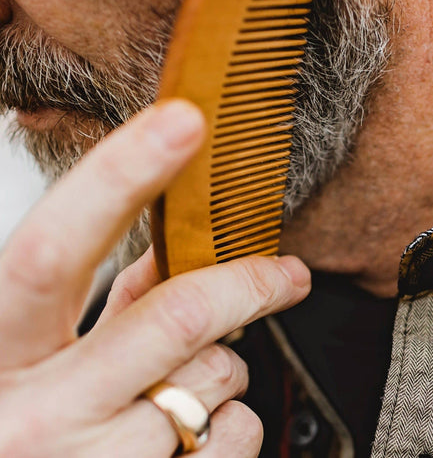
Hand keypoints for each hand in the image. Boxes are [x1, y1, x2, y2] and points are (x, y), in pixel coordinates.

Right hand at [0, 100, 310, 456]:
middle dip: (249, 284)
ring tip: (186, 389)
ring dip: (226, 371)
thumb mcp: (37, 355)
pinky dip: (234, 425)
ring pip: (217, 380)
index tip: (183, 122)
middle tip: (289, 273)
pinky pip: (235, 437)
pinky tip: (192, 437)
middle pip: (177, 315)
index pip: (53, 249)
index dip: (118, 177)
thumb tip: (178, 245)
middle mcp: (34, 416)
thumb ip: (103, 300)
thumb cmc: (28, 428)